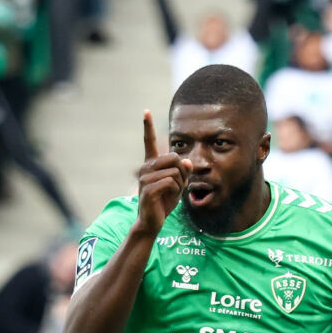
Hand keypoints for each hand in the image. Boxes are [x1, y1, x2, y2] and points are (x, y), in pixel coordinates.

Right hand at [134, 110, 186, 237]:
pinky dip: (175, 191)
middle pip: (174, 158)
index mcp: (151, 163)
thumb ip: (184, 171)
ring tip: (170, 194)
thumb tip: (187, 161)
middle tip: (176, 187)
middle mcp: (145, 167)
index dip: (147, 126)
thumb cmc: (164, 202)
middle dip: (182, 173)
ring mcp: (145, 177)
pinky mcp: (148, 189)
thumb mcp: (178, 184)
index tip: (146, 111)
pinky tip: (166, 199)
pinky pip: (171, 182)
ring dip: (179, 185)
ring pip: (175, 172)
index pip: (148, 141)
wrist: (152, 221)